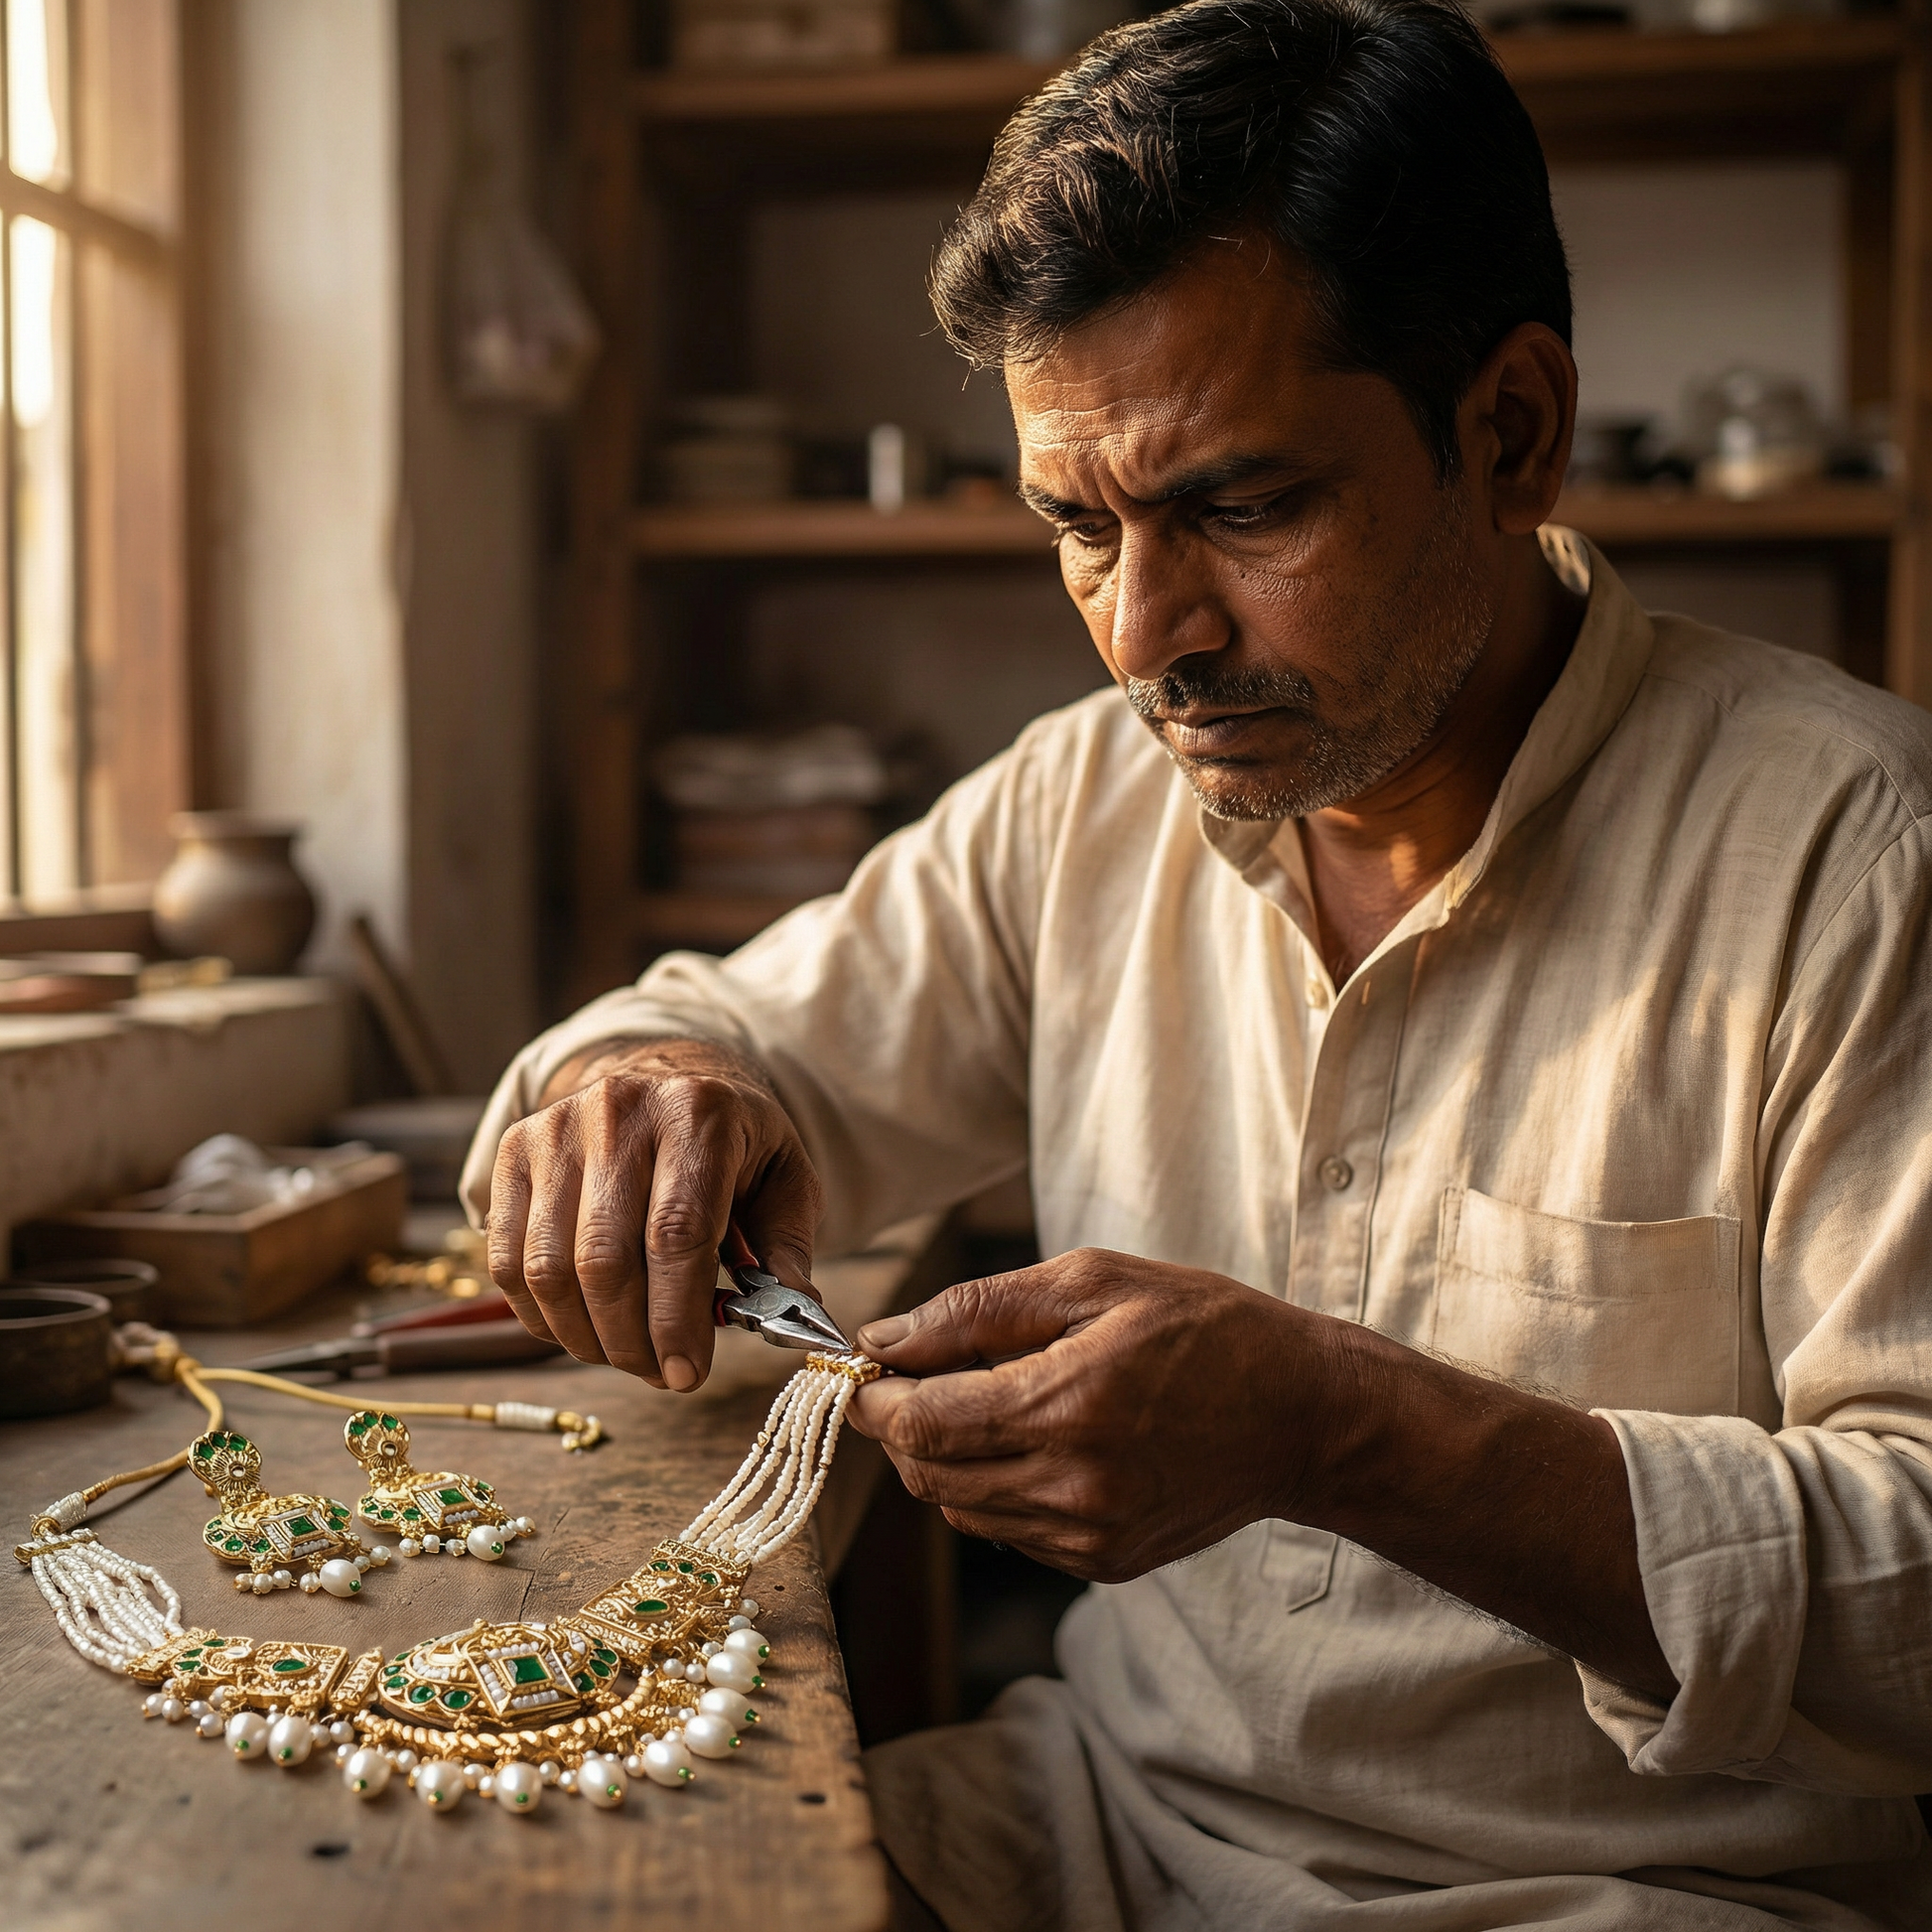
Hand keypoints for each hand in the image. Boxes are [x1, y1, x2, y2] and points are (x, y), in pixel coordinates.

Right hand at [485, 1037, 822, 1391]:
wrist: (668, 1078)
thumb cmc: (732, 1144)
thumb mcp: (784, 1178)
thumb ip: (788, 1246)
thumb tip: (793, 1316)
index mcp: (698, 1113)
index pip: (675, 1232)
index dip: (677, 1317)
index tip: (686, 1374)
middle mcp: (619, 1112)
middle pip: (604, 1259)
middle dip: (630, 1340)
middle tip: (659, 1374)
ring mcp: (556, 1129)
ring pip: (548, 1267)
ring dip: (584, 1337)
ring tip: (624, 1354)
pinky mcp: (514, 1151)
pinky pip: (507, 1260)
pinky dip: (540, 1315)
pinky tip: (580, 1328)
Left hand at [850, 1245, 1674, 1698]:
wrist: (1303, 1415)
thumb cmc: (1205, 1328)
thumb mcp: (1095, 1281)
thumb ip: (979, 1310)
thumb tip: (885, 1338)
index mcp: (1066, 1406)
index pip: (918, 1425)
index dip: (871, 1400)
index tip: (859, 1369)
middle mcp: (1071, 1486)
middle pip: (927, 1475)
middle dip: (900, 1428)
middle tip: (917, 1376)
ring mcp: (1088, 1535)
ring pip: (960, 1510)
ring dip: (945, 1457)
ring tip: (985, 1399)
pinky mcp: (1103, 1562)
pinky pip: (1008, 1530)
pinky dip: (994, 1486)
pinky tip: (1035, 1439)